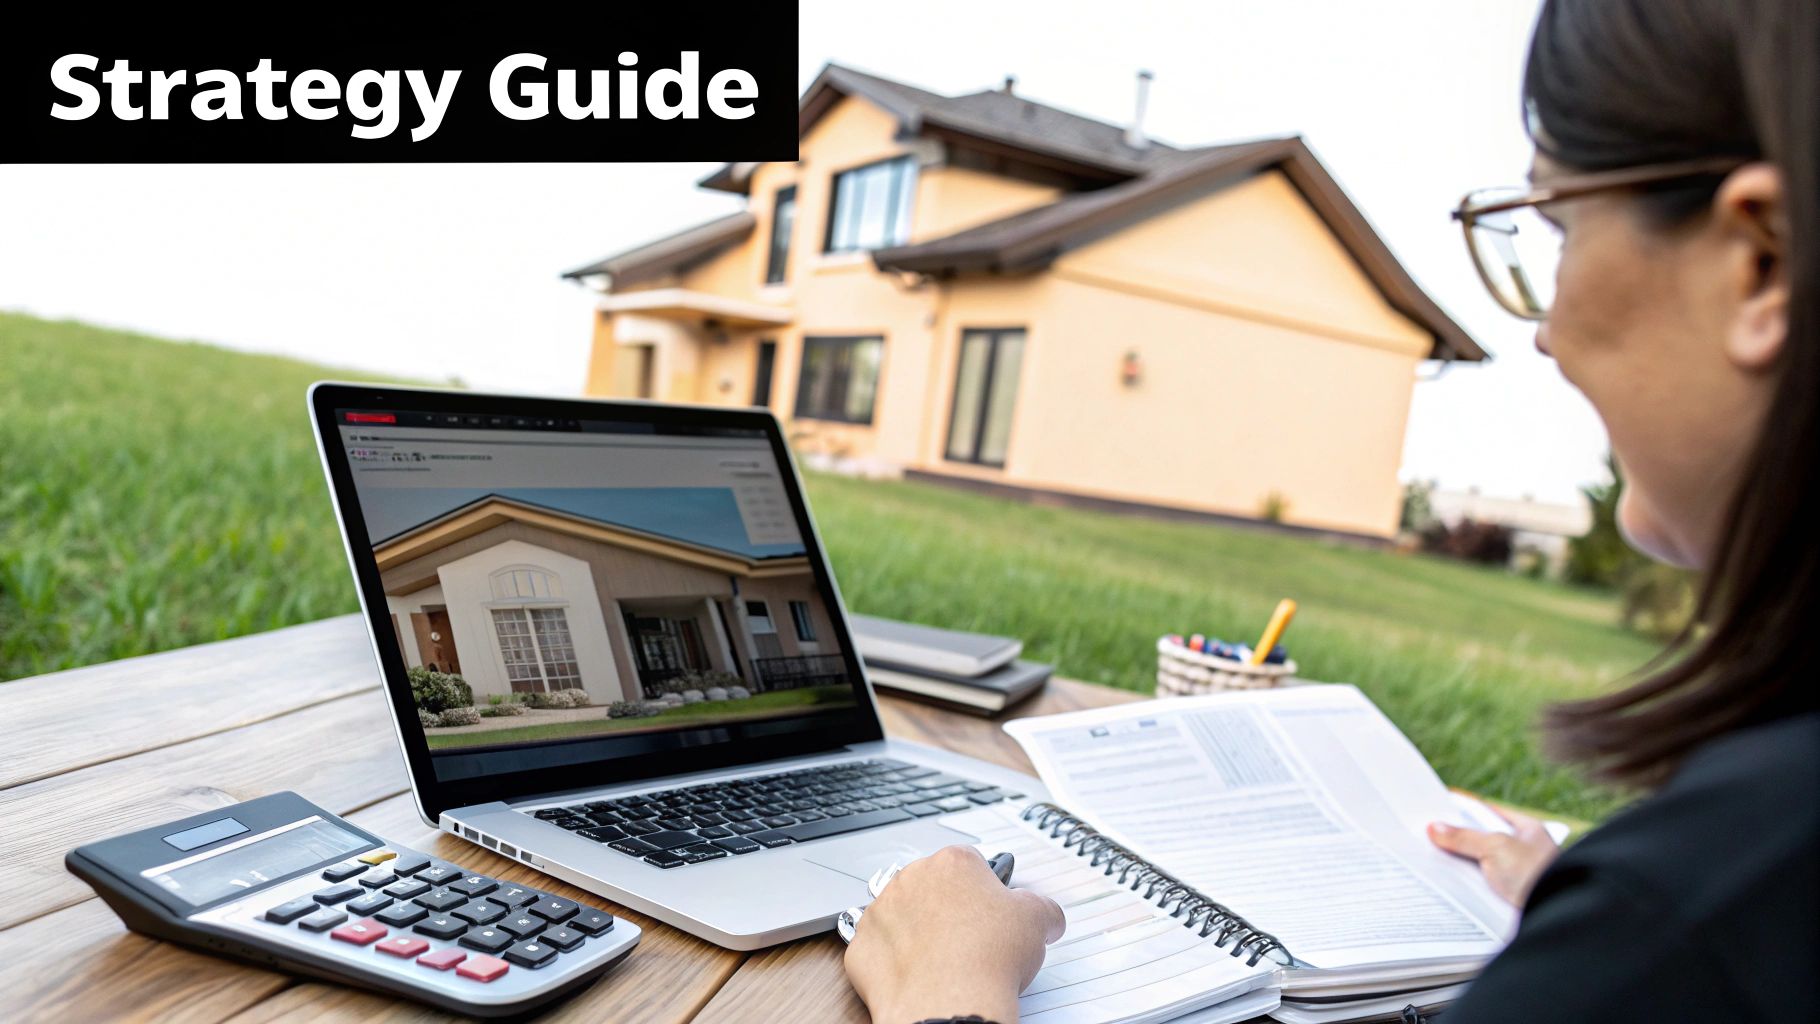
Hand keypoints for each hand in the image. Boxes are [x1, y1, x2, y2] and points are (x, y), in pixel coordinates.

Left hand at [844, 845, 1064, 1023]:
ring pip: (900, 916)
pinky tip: (916, 977)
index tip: (989, 910)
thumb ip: (1042, 908)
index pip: (969, 863)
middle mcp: (911, 878)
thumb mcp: (1036, 921)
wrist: (949, 1001)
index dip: (983, 889)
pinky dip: (891, 963)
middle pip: (931, 887)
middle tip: (968, 940)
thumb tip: (1047, 915)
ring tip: (942, 962)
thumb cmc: (989, 957)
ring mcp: (879, 911)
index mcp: (953, 863)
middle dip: (946, 909)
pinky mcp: (859, 947)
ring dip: (915, 932)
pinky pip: (876, 950)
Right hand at [1427, 806, 1559, 906]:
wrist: (1555, 917)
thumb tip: (1435, 828)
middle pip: (1483, 842)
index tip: (1438, 811)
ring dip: (1461, 867)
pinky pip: (1483, 890)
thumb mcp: (1495, 847)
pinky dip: (1467, 889)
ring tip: (1431, 863)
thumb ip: (1464, 837)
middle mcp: (1525, 852)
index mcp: (1528, 831)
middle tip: (1428, 838)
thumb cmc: (1535, 874)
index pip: (1489, 814)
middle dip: (1458, 842)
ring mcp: (1518, 877)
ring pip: (1481, 867)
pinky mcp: (1510, 900)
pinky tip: (1449, 888)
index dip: (1464, 811)